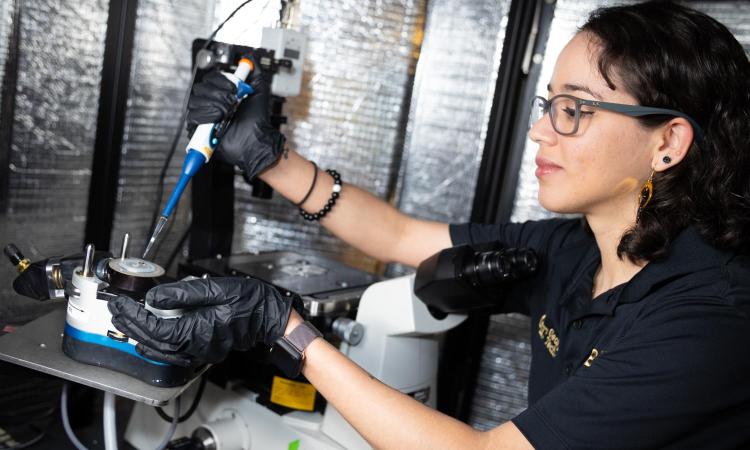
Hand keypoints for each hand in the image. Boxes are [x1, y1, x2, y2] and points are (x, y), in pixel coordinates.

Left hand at [107, 277, 296, 365]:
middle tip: (116, 311)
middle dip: (131, 326)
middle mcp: (197, 346)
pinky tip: (148, 337)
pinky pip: (173, 353)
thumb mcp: (214, 288)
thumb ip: (182, 294)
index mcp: (198, 329)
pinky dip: (156, 345)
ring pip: (161, 351)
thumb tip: (154, 299)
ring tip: (126, 322)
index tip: (121, 304)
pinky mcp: (204, 351)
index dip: (134, 317)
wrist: (269, 317)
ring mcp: (201, 351)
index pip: (155, 328)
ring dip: (141, 336)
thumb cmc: (249, 301)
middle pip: (154, 341)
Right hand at [186, 58, 285, 179]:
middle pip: (200, 88)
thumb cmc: (257, 119)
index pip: (210, 78)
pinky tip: (219, 120)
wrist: (256, 139)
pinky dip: (207, 116)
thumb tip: (250, 57)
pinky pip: (193, 116)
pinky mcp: (198, 130)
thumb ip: (254, 72)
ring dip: (214, 105)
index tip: (235, 88)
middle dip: (218, 94)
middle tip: (232, 102)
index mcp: (221, 93)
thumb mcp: (259, 90)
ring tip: (228, 113)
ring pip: (195, 101)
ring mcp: (203, 116)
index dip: (221, 81)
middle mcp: (210, 103)